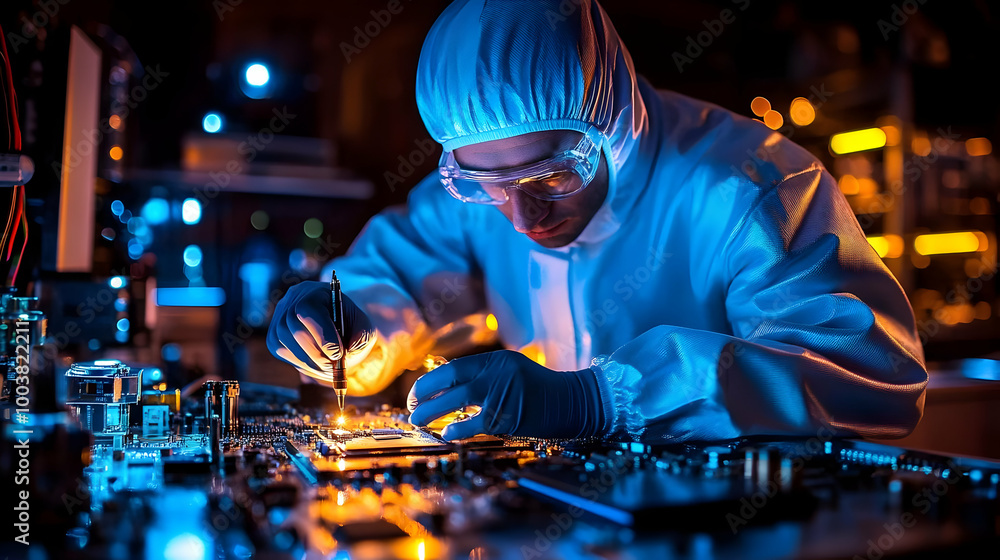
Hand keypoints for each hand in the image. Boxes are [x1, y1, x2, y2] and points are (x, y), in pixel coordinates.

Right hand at [266, 281, 374, 378]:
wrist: (339, 327)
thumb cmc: (352, 326)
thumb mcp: (364, 329)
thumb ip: (360, 337)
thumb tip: (347, 351)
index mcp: (316, 291)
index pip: (308, 309)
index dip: (322, 334)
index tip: (338, 354)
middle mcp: (293, 300)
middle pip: (292, 326)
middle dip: (316, 352)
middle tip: (334, 366)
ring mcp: (279, 316)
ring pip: (284, 341)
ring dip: (308, 361)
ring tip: (328, 369)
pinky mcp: (274, 335)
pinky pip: (280, 351)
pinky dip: (300, 362)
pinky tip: (317, 366)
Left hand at [407, 350, 606, 440]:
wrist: (574, 401)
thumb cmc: (540, 391)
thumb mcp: (512, 373)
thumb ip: (485, 378)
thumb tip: (449, 391)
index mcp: (495, 360)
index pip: (453, 368)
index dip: (430, 381)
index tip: (416, 394)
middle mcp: (497, 372)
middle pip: (449, 380)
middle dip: (424, 394)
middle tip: (410, 408)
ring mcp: (503, 392)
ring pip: (457, 399)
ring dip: (432, 411)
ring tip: (418, 421)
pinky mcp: (510, 416)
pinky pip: (476, 422)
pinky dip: (458, 427)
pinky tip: (447, 433)